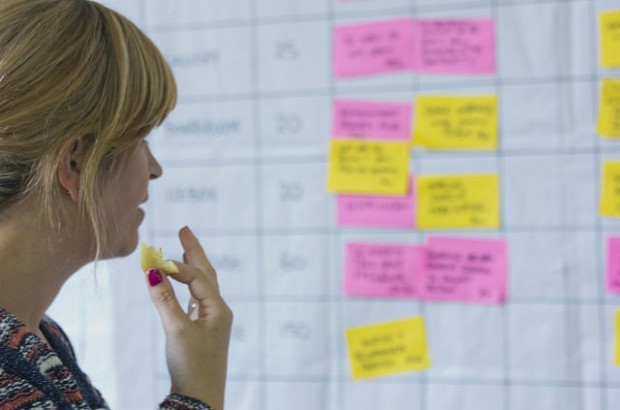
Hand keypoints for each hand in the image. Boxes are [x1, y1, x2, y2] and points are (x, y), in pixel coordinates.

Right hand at [145, 226, 232, 408]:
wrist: (200, 398)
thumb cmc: (192, 366)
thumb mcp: (176, 331)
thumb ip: (164, 300)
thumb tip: (152, 270)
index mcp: (218, 308)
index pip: (198, 278)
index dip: (177, 268)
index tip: (154, 261)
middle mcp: (218, 310)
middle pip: (206, 273)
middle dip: (194, 252)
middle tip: (184, 229)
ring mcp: (210, 320)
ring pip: (201, 286)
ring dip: (191, 267)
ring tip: (182, 249)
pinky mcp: (201, 330)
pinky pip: (194, 300)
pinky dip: (185, 287)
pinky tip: (180, 282)